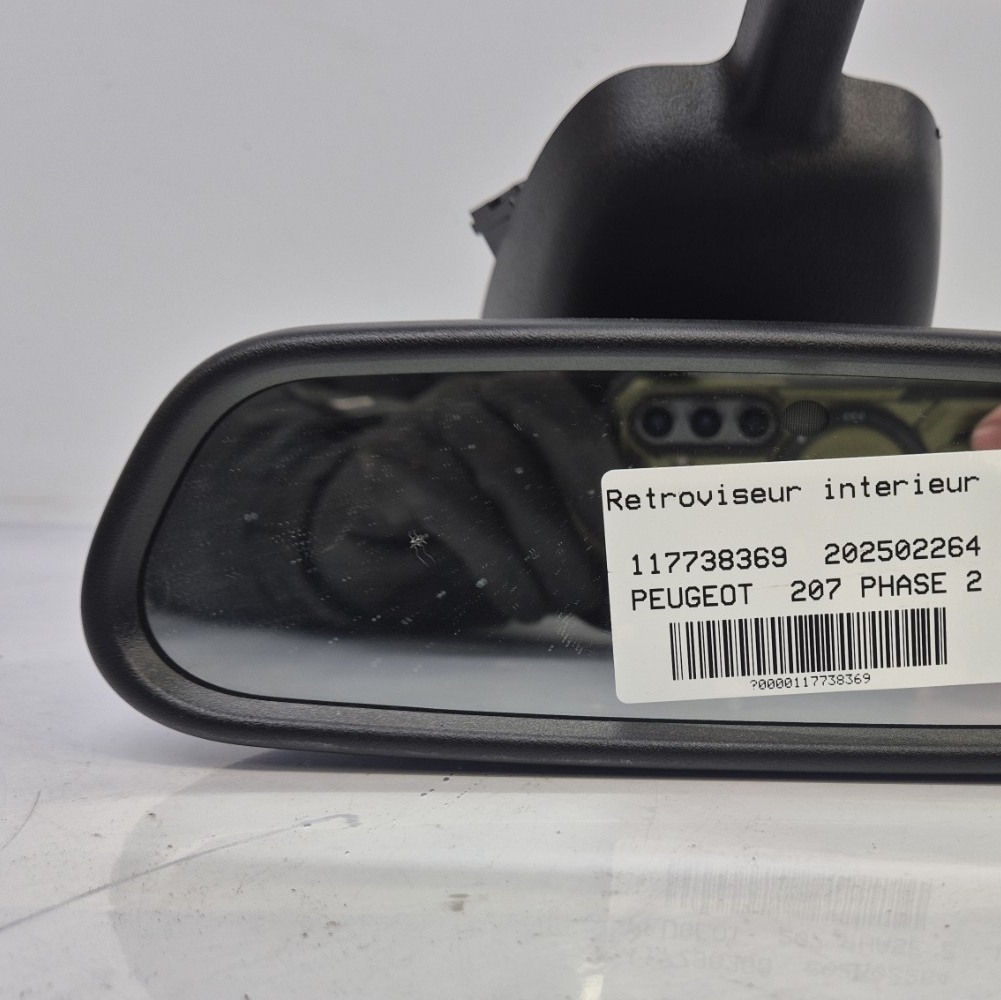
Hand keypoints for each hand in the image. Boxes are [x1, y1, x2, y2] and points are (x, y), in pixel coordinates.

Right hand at [310, 374, 620, 629]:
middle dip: (591, 500)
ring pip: (505, 468)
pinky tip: (517, 600)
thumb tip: (638, 592)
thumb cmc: (453, 543)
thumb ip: (580, 549)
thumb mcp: (529, 542)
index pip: (577, 411)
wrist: (356, 555)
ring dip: (548, 544)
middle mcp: (475, 399)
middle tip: (612, 569)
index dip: (613, 466)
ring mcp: (427, 424)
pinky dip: (497, 560)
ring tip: (565, 599)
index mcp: (518, 403)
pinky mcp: (388, 464)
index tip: (643, 525)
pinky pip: (454, 504)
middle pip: (548, 424)